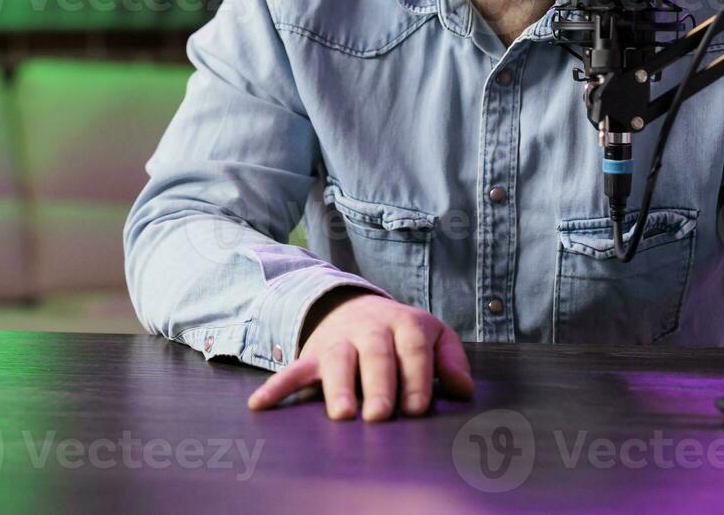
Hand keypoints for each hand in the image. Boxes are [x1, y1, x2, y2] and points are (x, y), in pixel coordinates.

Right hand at [246, 290, 473, 420]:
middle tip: (380, 415)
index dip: (416, 376)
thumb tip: (464, 390)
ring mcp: (339, 340)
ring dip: (338, 386)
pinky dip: (277, 386)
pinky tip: (260, 405)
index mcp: (405, 323)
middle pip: (375, 352)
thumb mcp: (434, 336)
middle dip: (378, 383)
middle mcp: (371, 328)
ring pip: (338, 360)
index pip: (412, 346)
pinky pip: (293, 369)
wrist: (354, 307)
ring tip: (342, 415)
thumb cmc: (402, 335)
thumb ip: (451, 361)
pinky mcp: (313, 354)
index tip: (416, 408)